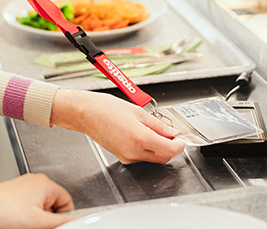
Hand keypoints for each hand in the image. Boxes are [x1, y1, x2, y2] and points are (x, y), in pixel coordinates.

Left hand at [0, 173, 74, 228]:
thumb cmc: (1, 212)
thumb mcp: (39, 223)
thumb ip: (62, 223)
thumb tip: (78, 221)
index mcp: (45, 183)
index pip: (68, 202)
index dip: (63, 218)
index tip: (55, 227)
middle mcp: (34, 182)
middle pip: (53, 206)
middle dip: (48, 220)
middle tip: (35, 226)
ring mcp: (22, 188)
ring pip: (39, 209)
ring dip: (35, 220)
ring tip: (21, 224)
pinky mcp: (12, 196)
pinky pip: (27, 208)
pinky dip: (24, 218)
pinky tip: (15, 223)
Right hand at [50, 90, 183, 163]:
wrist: (85, 114)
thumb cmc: (106, 108)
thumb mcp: (138, 111)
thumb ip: (158, 125)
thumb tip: (172, 133)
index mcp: (140, 138)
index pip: (170, 150)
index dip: (179, 144)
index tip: (180, 138)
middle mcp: (134, 151)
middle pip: (163, 157)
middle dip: (169, 146)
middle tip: (167, 131)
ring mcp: (127, 157)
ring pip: (152, 157)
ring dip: (157, 147)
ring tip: (148, 128)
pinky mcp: (122, 157)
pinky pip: (141, 156)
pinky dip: (146, 148)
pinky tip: (138, 133)